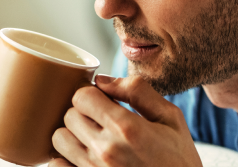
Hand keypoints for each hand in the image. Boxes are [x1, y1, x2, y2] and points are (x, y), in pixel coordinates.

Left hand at [50, 74, 202, 166]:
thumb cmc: (178, 157)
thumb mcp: (170, 117)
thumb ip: (137, 91)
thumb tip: (102, 79)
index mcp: (126, 128)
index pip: (82, 96)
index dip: (91, 93)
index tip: (103, 99)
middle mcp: (105, 152)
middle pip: (68, 115)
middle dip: (83, 111)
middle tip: (101, 118)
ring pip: (58, 140)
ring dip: (73, 134)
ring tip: (93, 136)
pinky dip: (66, 158)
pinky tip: (86, 156)